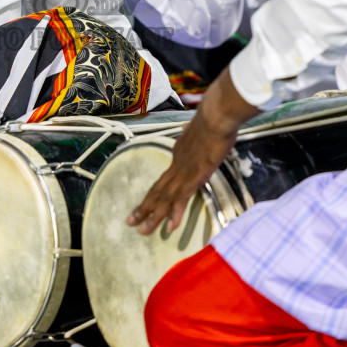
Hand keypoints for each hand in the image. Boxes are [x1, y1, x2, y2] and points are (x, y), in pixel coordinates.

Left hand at [127, 72, 256, 234]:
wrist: (216, 116)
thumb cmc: (215, 118)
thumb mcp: (203, 128)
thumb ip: (198, 134)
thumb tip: (194, 130)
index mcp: (179, 153)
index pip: (166, 176)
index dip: (156, 191)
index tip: (149, 201)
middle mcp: (177, 164)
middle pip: (157, 190)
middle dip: (144, 207)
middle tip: (130, 222)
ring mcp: (184, 172)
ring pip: (164, 198)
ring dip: (153, 216)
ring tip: (142, 231)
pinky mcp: (194, 177)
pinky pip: (182, 199)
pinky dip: (175, 214)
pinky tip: (169, 228)